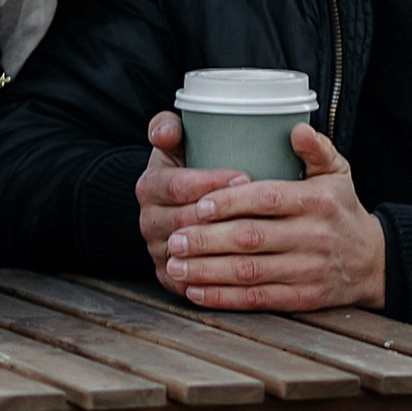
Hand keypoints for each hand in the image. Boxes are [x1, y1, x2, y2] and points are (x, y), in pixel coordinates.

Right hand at [136, 110, 253, 281]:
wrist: (169, 208)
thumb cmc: (183, 170)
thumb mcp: (173, 145)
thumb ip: (168, 128)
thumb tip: (166, 130)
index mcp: (150, 187)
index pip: (179, 186)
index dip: (212, 182)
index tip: (244, 176)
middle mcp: (150, 221)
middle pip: (186, 222)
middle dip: (224, 216)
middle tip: (261, 210)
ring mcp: (159, 250)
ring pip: (191, 254)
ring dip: (224, 248)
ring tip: (259, 239)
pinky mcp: (170, 275)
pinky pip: (191, 282)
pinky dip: (216, 279)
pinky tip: (244, 269)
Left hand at [163, 123, 386, 314]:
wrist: (374, 261)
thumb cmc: (342, 210)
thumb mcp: (337, 173)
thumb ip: (316, 148)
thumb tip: (295, 128)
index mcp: (317, 201)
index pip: (267, 199)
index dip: (230, 202)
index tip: (199, 204)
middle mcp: (313, 236)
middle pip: (251, 239)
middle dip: (207, 240)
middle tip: (174, 238)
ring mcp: (308, 270)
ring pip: (249, 272)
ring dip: (207, 271)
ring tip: (175, 265)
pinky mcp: (303, 299)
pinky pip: (258, 299)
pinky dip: (224, 298)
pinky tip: (196, 291)